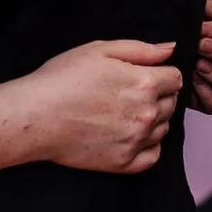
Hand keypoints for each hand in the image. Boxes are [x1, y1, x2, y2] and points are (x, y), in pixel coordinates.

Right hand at [26, 39, 180, 172]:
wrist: (35, 117)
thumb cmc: (61, 80)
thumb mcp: (99, 50)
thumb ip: (140, 49)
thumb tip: (170, 49)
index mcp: (144, 83)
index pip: (175, 78)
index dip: (160, 74)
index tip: (142, 75)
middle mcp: (147, 113)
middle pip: (171, 103)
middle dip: (156, 96)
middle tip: (126, 93)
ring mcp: (137, 140)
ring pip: (163, 128)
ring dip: (151, 119)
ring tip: (121, 113)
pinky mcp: (125, 162)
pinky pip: (153, 155)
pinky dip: (147, 146)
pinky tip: (128, 135)